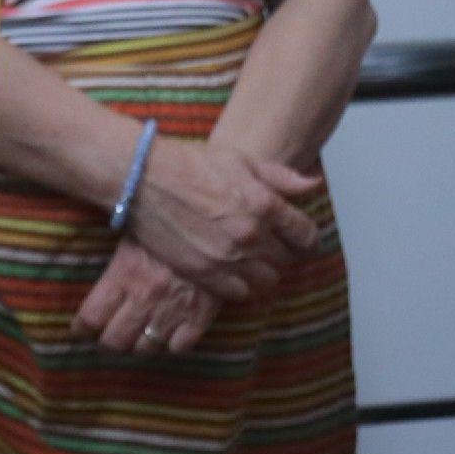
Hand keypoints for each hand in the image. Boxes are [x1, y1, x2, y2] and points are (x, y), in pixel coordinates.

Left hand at [73, 240, 216, 356]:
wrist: (219, 226)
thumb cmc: (171, 225)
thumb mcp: (134, 236)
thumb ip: (116, 264)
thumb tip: (94, 278)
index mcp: (124, 275)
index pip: (90, 318)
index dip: (81, 329)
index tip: (81, 330)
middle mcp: (144, 298)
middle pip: (114, 341)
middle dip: (107, 343)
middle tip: (108, 337)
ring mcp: (172, 311)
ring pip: (145, 349)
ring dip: (138, 346)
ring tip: (137, 337)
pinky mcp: (200, 317)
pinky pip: (178, 348)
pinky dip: (170, 346)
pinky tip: (167, 335)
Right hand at [123, 138, 321, 300]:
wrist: (143, 178)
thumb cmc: (189, 163)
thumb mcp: (241, 160)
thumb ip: (281, 176)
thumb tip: (312, 186)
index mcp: (265, 204)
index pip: (306, 235)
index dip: (308, 240)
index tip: (303, 241)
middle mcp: (251, 235)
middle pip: (286, 259)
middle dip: (283, 254)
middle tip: (271, 248)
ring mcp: (227, 257)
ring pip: (265, 280)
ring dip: (262, 271)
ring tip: (251, 261)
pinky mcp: (204, 272)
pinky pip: (238, 292)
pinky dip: (240, 285)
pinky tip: (231, 272)